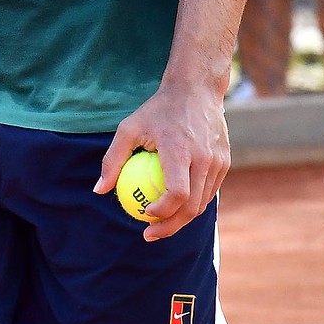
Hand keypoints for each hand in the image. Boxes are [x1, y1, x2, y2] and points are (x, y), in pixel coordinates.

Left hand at [94, 80, 229, 241]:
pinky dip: (193, 203)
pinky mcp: (225, 162)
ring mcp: (218, 162)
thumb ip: (113, 159)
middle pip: (191, 206)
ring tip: (160, 224)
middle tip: (150, 233)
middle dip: (171, 227)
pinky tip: (175, 207)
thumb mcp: (129, 128)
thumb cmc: (158, 110)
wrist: (196, 89)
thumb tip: (98, 189)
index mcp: (180, 151)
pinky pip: (209, 191)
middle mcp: (204, 158)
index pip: (177, 194)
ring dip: (182, 219)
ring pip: (202, 203)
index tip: (145, 216)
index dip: (163, 213)